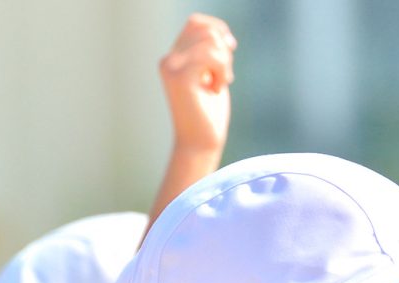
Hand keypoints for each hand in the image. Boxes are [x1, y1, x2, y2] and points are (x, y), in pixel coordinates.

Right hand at [159, 14, 236, 153]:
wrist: (200, 143)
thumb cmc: (208, 114)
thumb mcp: (212, 77)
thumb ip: (213, 55)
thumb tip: (223, 35)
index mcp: (174, 58)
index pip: (196, 23)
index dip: (218, 30)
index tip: (230, 49)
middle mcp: (169, 59)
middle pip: (205, 30)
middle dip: (224, 50)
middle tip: (225, 76)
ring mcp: (172, 67)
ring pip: (210, 41)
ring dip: (224, 62)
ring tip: (221, 83)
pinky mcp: (181, 78)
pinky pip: (211, 56)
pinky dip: (222, 71)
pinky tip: (217, 88)